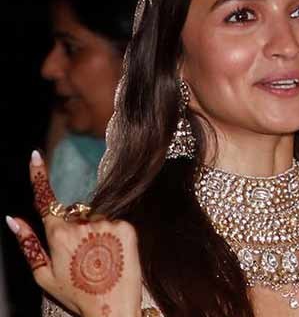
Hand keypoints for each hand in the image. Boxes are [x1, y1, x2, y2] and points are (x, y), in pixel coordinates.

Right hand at [6, 151, 141, 316]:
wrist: (114, 309)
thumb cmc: (77, 296)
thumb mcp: (44, 276)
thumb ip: (27, 244)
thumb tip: (12, 219)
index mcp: (58, 234)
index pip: (46, 199)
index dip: (39, 176)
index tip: (36, 155)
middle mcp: (83, 223)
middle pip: (75, 213)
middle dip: (75, 227)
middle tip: (82, 258)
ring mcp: (107, 222)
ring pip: (96, 217)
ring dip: (96, 231)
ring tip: (99, 259)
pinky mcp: (128, 225)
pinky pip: (114, 221)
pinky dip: (112, 234)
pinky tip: (112, 255)